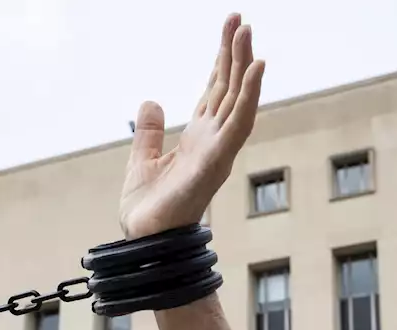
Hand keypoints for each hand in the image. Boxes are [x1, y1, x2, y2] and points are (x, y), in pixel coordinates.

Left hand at [118, 14, 263, 240]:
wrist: (143, 241)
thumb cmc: (148, 211)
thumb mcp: (141, 160)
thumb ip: (149, 132)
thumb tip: (151, 102)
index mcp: (198, 138)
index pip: (215, 90)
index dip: (222, 59)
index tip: (230, 27)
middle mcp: (213, 142)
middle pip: (229, 88)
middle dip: (235, 54)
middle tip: (240, 19)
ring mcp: (218, 151)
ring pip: (238, 101)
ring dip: (245, 68)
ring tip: (249, 36)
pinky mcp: (216, 162)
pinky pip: (238, 124)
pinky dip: (250, 96)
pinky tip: (255, 70)